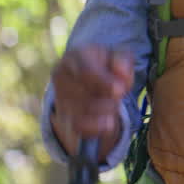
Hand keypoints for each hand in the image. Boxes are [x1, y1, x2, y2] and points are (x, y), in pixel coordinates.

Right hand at [50, 45, 132, 160]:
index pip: (85, 71)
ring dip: (105, 112)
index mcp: (75, 56)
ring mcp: (61, 97)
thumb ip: (123, 60)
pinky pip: (79, 128)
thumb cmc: (105, 62)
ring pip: (81, 113)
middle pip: (84, 94)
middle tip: (121, 94)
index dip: (103, 82)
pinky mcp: (65, 115)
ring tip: (114, 104)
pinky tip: (109, 122)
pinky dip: (97, 128)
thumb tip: (122, 75)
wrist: (88, 74)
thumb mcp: (117, 54)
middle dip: (108, 98)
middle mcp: (62, 76)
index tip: (121, 90)